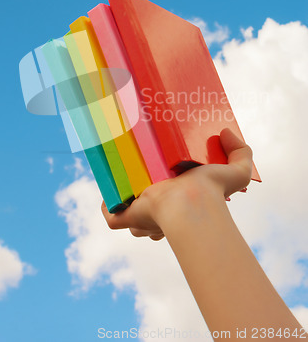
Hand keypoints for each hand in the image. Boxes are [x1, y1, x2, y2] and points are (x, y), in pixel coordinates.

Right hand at [101, 128, 252, 240]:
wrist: (189, 204)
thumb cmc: (211, 192)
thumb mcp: (237, 172)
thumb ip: (241, 152)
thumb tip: (226, 132)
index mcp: (181, 204)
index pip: (173, 204)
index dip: (170, 196)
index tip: (168, 176)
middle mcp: (162, 213)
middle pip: (151, 211)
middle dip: (148, 199)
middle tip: (145, 172)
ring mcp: (143, 216)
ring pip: (133, 216)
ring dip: (129, 199)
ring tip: (126, 174)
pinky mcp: (128, 216)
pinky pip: (112, 217)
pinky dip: (109, 208)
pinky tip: (111, 193)